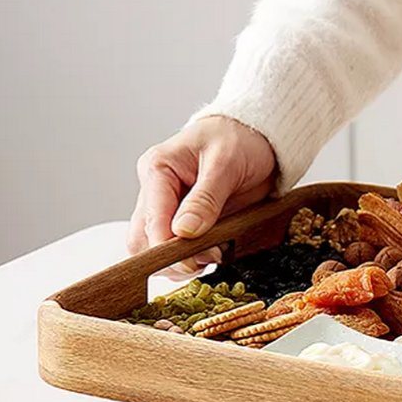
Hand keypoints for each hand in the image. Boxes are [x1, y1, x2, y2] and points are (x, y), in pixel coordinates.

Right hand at [129, 116, 276, 274]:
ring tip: (215, 254)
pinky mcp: (186, 223)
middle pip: (143, 240)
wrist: (257, 139)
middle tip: (207, 259)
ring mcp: (169, 209)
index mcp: (158, 169)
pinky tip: (215, 252)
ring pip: (157, 250)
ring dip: (182, 262)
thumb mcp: (225, 164)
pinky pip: (179, 251)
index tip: (189, 263)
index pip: (150, 218)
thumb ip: (205, 199)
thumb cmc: (239, 140)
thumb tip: (183, 232)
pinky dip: (194, 259)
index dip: (165, 246)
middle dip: (171, 258)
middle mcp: (157, 191)